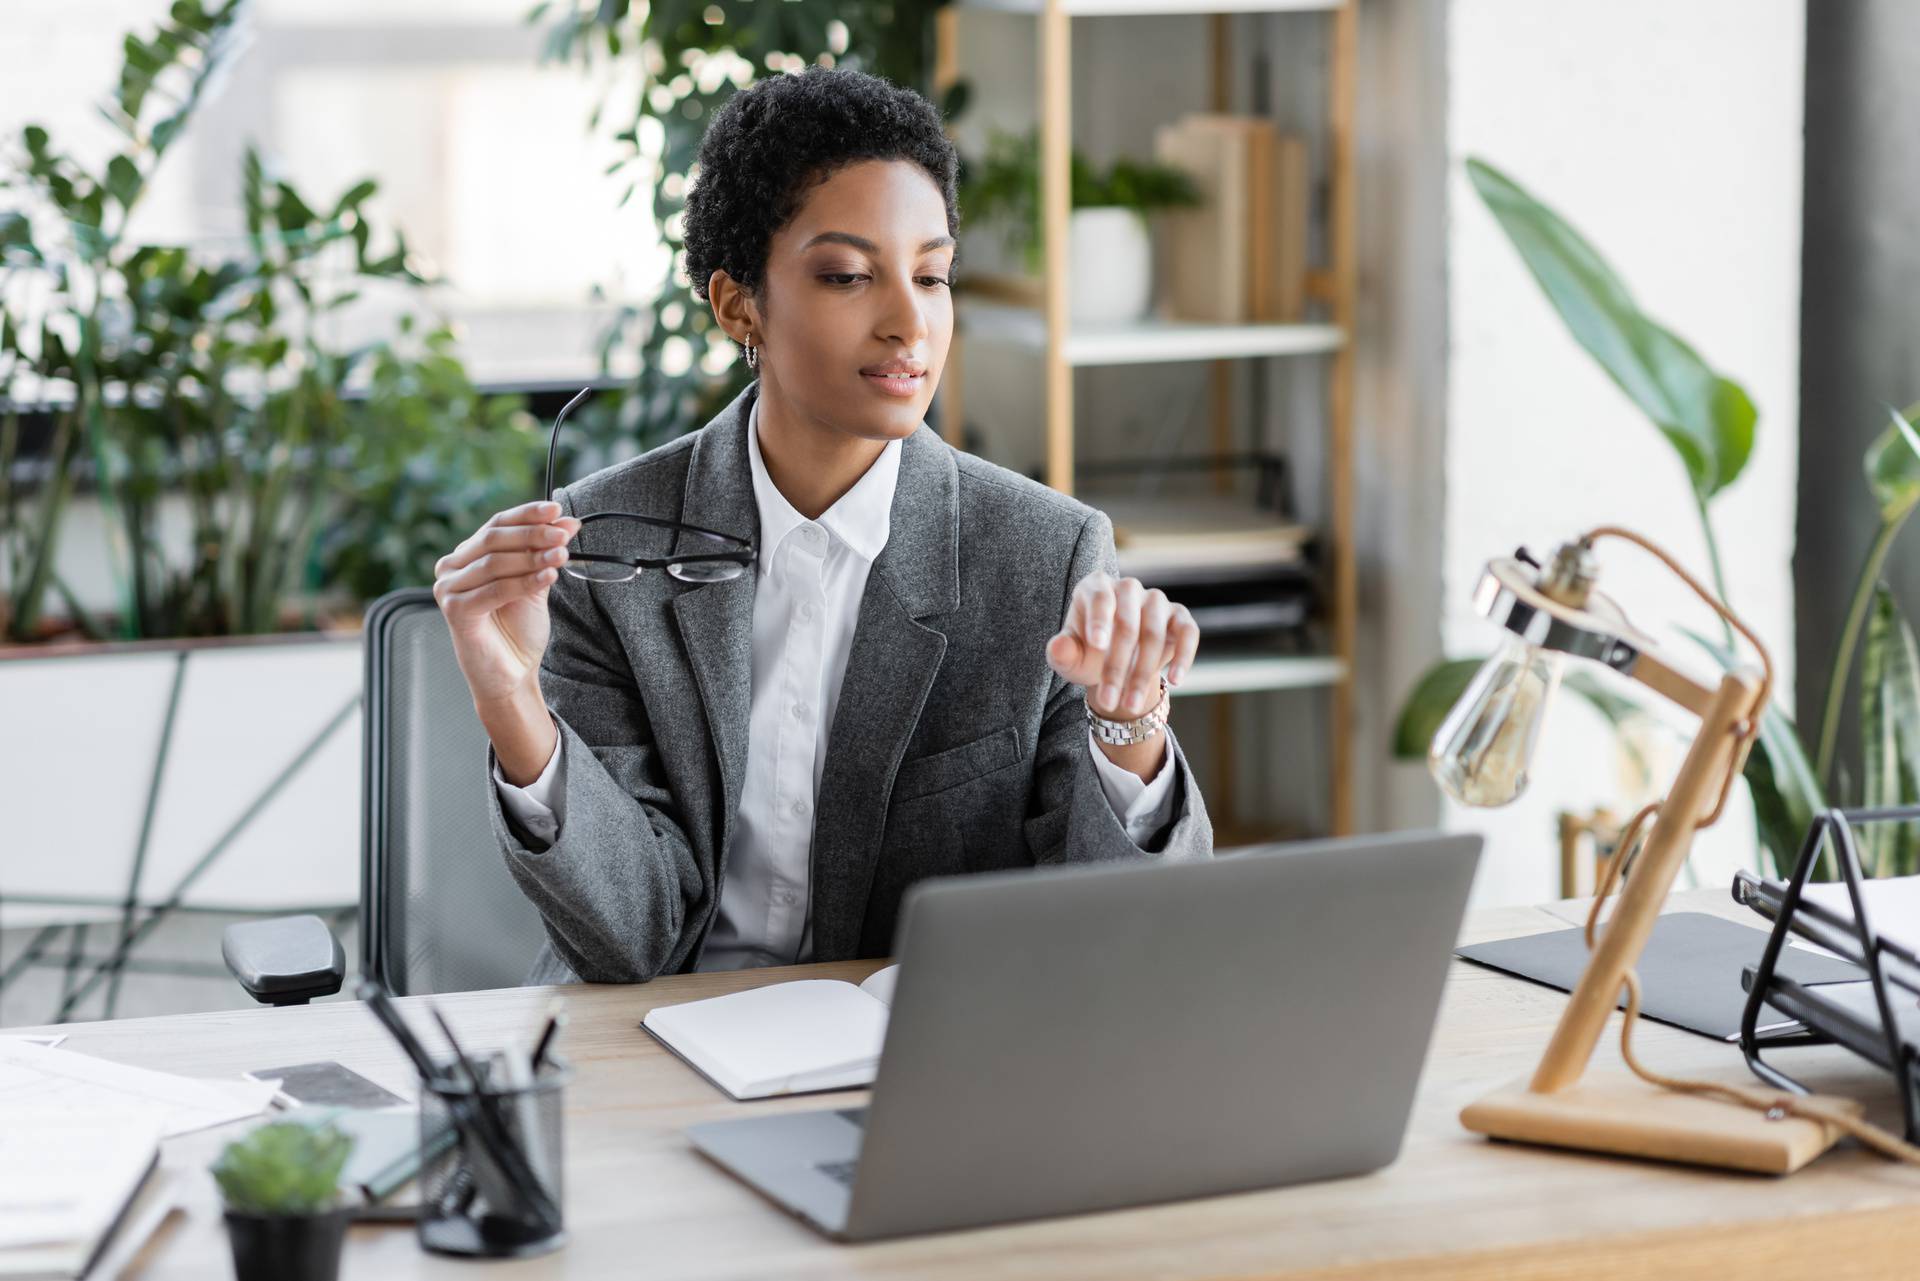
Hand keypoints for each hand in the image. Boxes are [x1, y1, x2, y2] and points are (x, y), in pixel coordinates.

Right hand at [433, 500, 583, 708]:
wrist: (511, 673)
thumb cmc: (519, 630)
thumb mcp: (537, 582)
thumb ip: (546, 552)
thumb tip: (567, 521)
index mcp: (468, 555)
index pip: (497, 524)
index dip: (527, 515)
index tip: (556, 510)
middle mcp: (452, 567)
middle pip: (494, 539)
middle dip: (533, 534)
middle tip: (563, 534)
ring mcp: (448, 588)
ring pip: (495, 563)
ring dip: (532, 557)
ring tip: (561, 555)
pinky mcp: (454, 610)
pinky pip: (494, 590)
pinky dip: (524, 582)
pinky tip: (548, 577)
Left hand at [1045, 572, 1198, 717]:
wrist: (1117, 662)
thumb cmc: (1087, 654)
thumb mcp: (1070, 658)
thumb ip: (1062, 652)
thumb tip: (1057, 647)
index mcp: (1096, 587)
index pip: (1100, 599)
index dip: (1099, 621)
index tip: (1097, 647)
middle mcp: (1128, 588)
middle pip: (1127, 624)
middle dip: (1117, 666)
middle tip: (1108, 700)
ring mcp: (1156, 600)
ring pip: (1154, 633)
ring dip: (1143, 673)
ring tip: (1131, 705)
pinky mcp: (1180, 617)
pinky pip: (1188, 632)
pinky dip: (1183, 656)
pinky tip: (1174, 680)